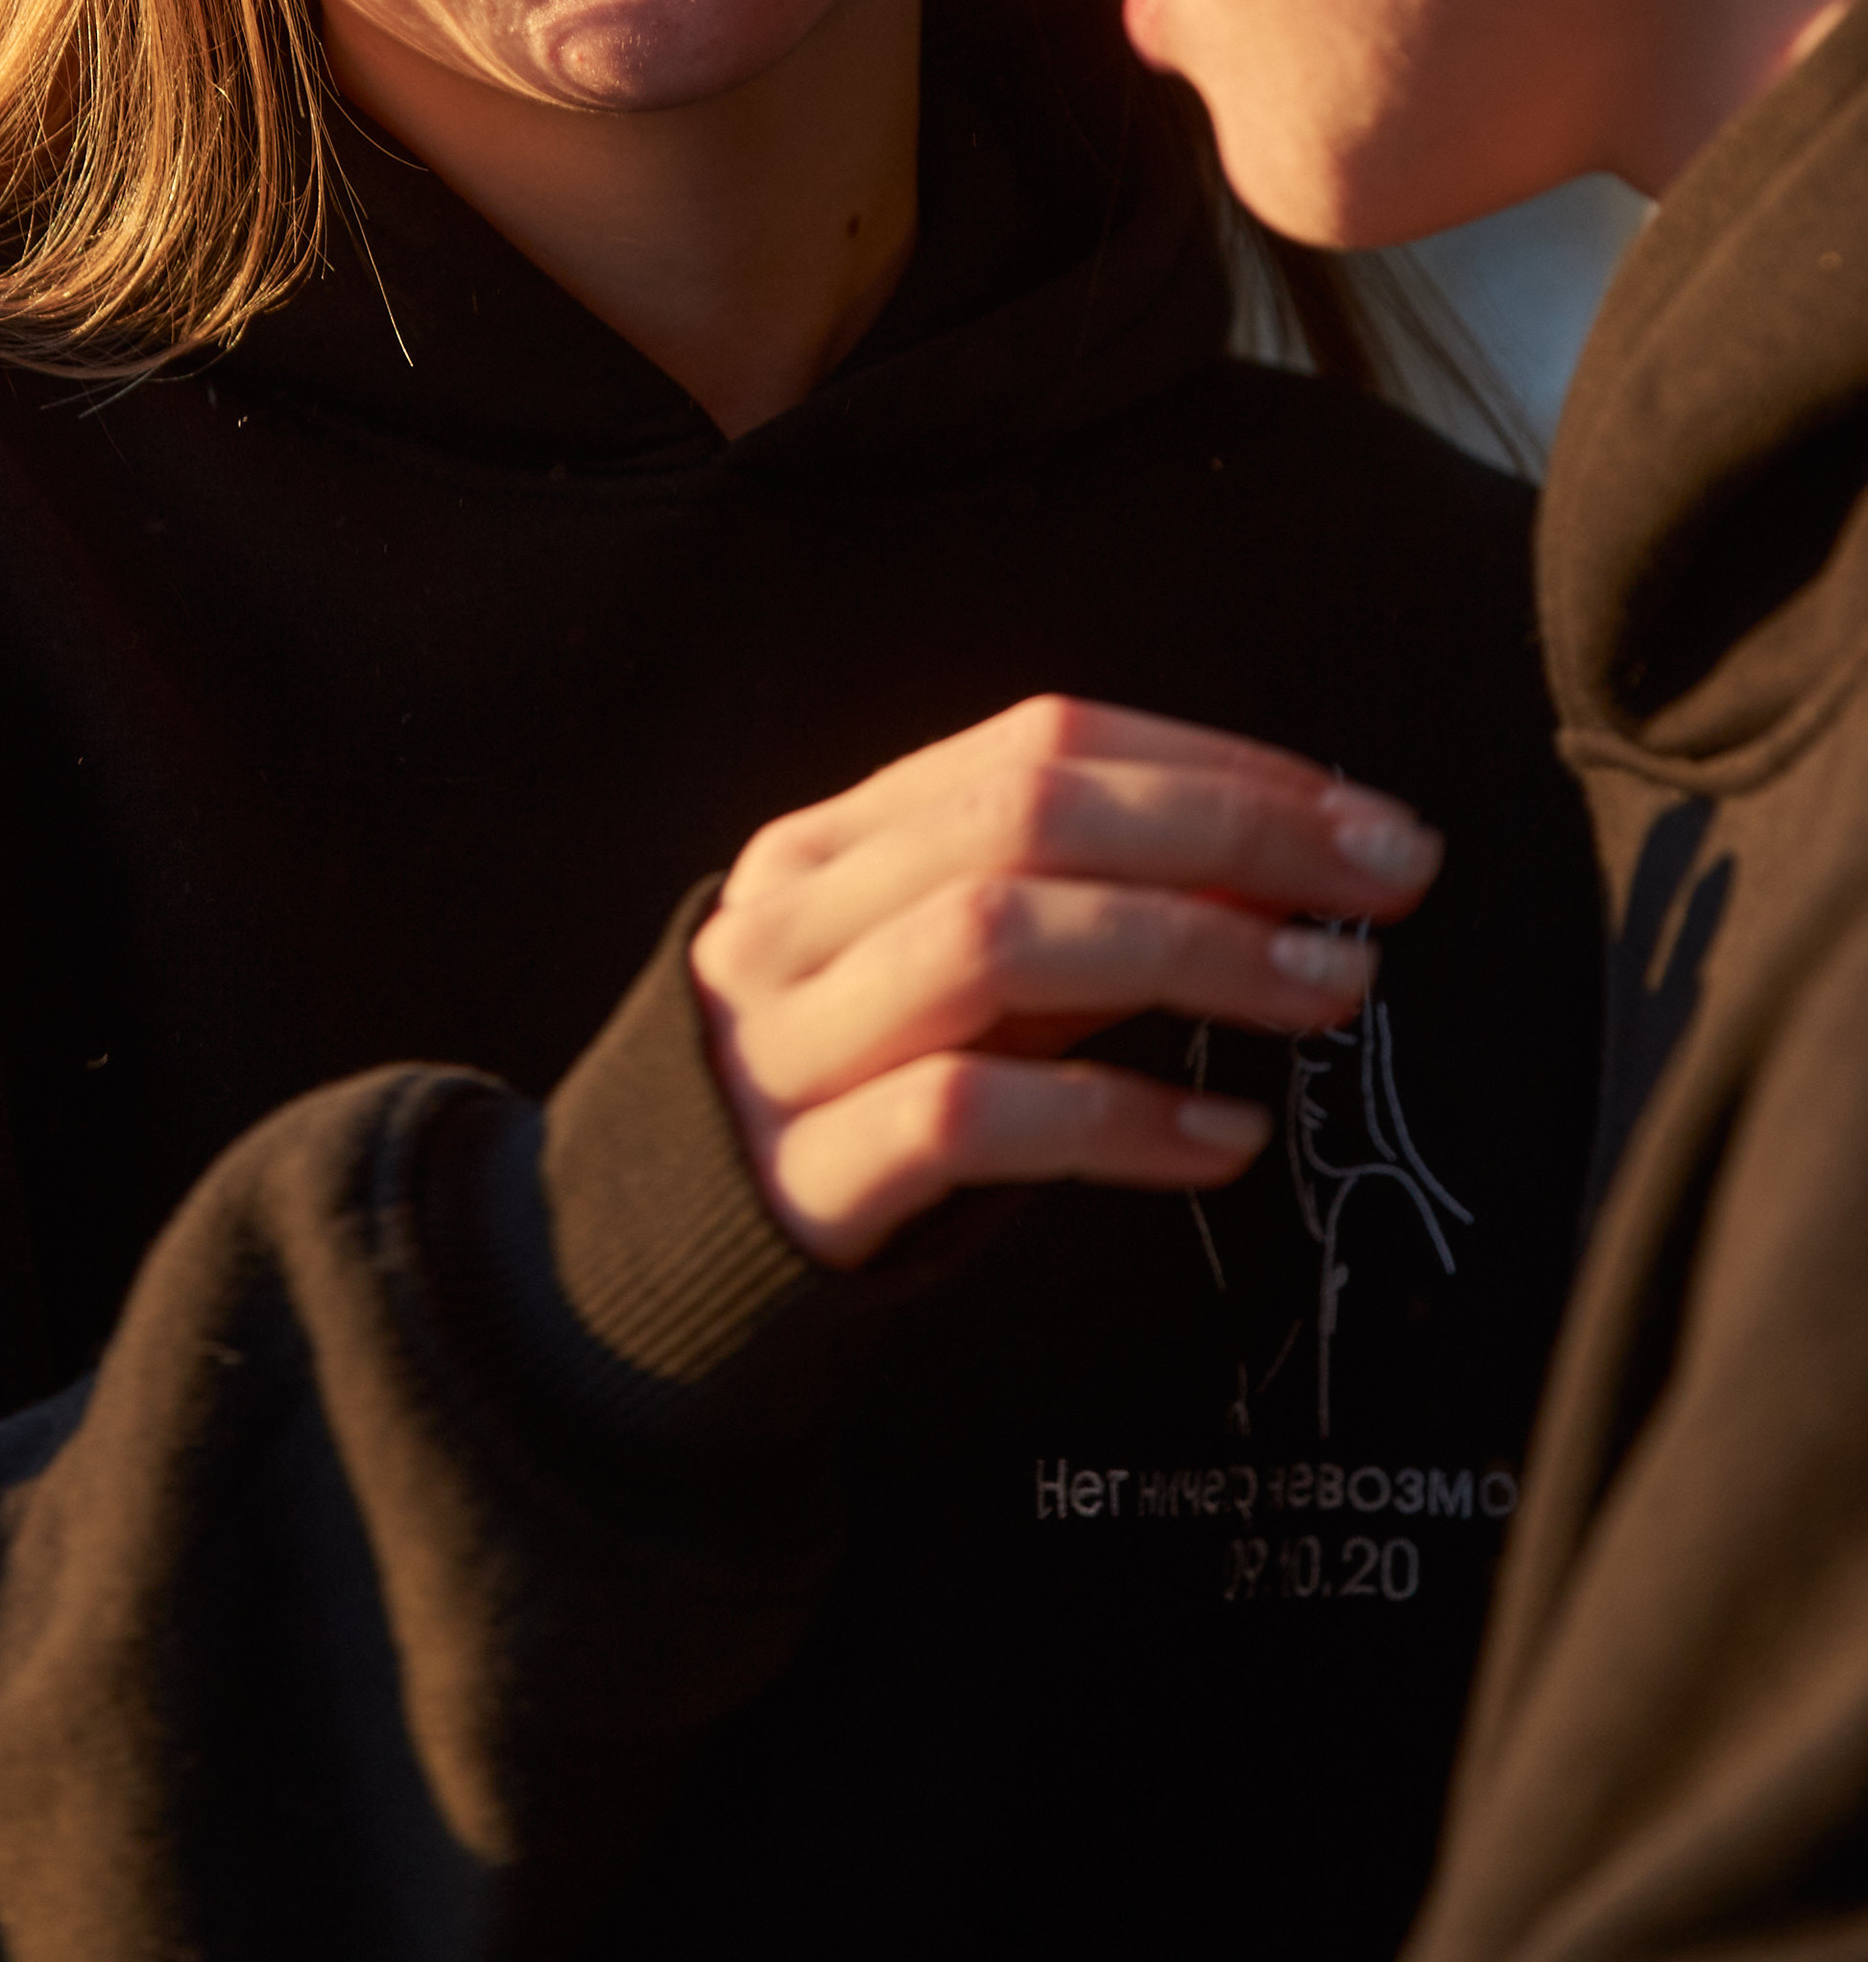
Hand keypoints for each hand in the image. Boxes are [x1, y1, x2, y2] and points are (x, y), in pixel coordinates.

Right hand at [691, 694, 1441, 1266]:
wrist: (628, 1271)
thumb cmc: (831, 1104)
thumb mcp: (925, 983)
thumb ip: (1062, 917)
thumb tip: (1274, 872)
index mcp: (834, 841)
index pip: (1038, 741)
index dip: (1212, 762)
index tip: (1358, 813)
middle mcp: (799, 917)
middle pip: (1029, 815)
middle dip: (1229, 831)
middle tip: (1384, 880)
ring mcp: (789, 1041)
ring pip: (995, 938)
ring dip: (1190, 949)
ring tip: (1328, 989)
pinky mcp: (805, 1178)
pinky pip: (973, 1117)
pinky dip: (1117, 1118)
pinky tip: (1221, 1137)